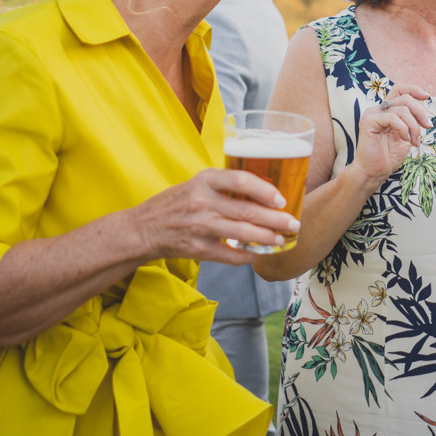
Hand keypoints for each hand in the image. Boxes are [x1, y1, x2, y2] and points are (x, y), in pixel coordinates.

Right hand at [131, 167, 296, 263]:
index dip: (265, 189)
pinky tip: (257, 254)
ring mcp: (198, 226)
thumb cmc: (176, 203)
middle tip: (293, 223)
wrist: (142, 229)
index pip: (240, 179)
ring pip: (241, 233)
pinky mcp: (196, 248)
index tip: (282, 198)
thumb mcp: (196, 184)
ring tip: (283, 239)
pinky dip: (246, 255)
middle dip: (275, 218)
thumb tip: (264, 190)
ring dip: (266, 238)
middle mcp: (201, 201)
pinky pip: (228, 254)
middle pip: (246, 210)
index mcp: (203, 180)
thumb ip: (224, 185)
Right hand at [351, 84, 432, 187]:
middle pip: (405, 98)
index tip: (426, 96)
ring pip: (402, 109)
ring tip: (414, 140)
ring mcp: (373, 114)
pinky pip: (393, 118)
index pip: (399, 89)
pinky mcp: (369, 121)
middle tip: (427, 126)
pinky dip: (403, 128)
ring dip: (414, 126)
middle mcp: (378, 109)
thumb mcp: (407, 135)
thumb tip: (426, 114)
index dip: (414, 89)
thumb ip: (412, 122)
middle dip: (420, 112)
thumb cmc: (388, 157)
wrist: (374, 172)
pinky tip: (405, 139)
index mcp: (387, 111)